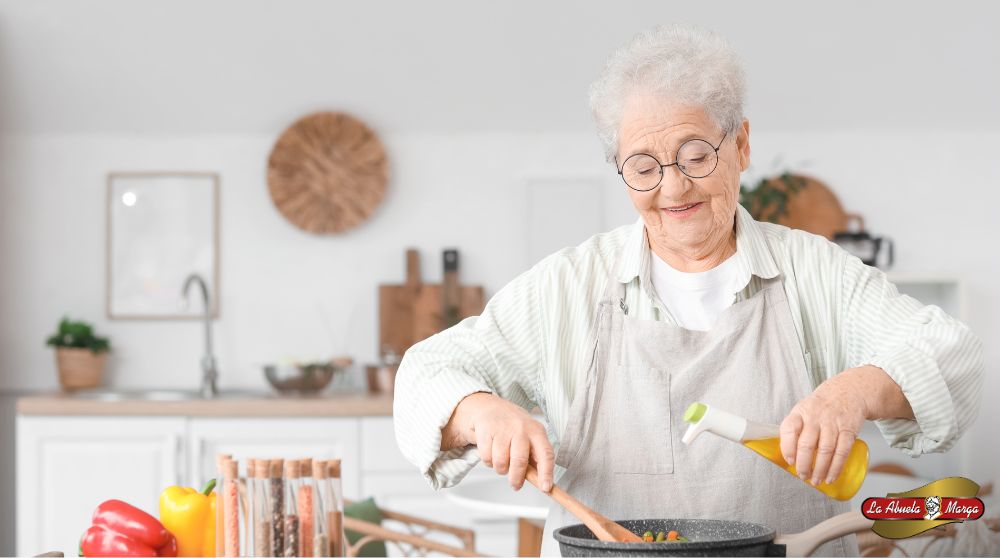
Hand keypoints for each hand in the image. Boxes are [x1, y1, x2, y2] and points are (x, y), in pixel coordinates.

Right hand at [441, 392, 554, 491]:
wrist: (490, 408)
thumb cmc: (514, 428)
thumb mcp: (530, 437)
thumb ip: (535, 459)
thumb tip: (542, 483)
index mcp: (537, 431)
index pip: (546, 454)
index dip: (546, 473)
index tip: (545, 488)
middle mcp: (521, 428)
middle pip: (520, 461)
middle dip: (516, 479)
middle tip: (515, 485)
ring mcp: (503, 429)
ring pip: (501, 463)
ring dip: (501, 469)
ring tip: (502, 461)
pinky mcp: (486, 430)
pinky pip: (487, 458)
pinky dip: (488, 461)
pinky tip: (492, 452)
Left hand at [779, 369, 868, 486]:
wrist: (848, 391)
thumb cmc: (820, 407)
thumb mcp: (803, 411)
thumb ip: (795, 430)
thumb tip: (787, 457)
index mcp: (799, 412)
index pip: (788, 429)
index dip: (787, 447)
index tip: (789, 462)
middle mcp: (815, 417)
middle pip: (806, 444)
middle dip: (803, 464)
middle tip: (802, 476)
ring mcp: (832, 423)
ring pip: (825, 450)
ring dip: (820, 469)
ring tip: (816, 480)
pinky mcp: (848, 430)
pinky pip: (842, 452)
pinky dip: (836, 467)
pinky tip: (831, 476)